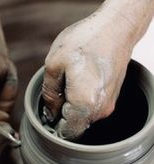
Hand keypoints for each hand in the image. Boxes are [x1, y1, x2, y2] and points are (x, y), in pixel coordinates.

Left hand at [42, 9, 134, 140]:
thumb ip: (49, 94)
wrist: (117, 28)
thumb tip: (50, 113)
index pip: (67, 133)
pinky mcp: (112, 97)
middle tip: (56, 93)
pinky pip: (93, 107)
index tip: (48, 116)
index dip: (55, 128)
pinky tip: (80, 81)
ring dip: (73, 107)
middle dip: (63, 116)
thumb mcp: (55, 64)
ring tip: (70, 82)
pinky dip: (83, 100)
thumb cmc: (86, 40)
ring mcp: (108, 104)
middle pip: (76, 126)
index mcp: (84, 104)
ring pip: (84, 117)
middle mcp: (99, 110)